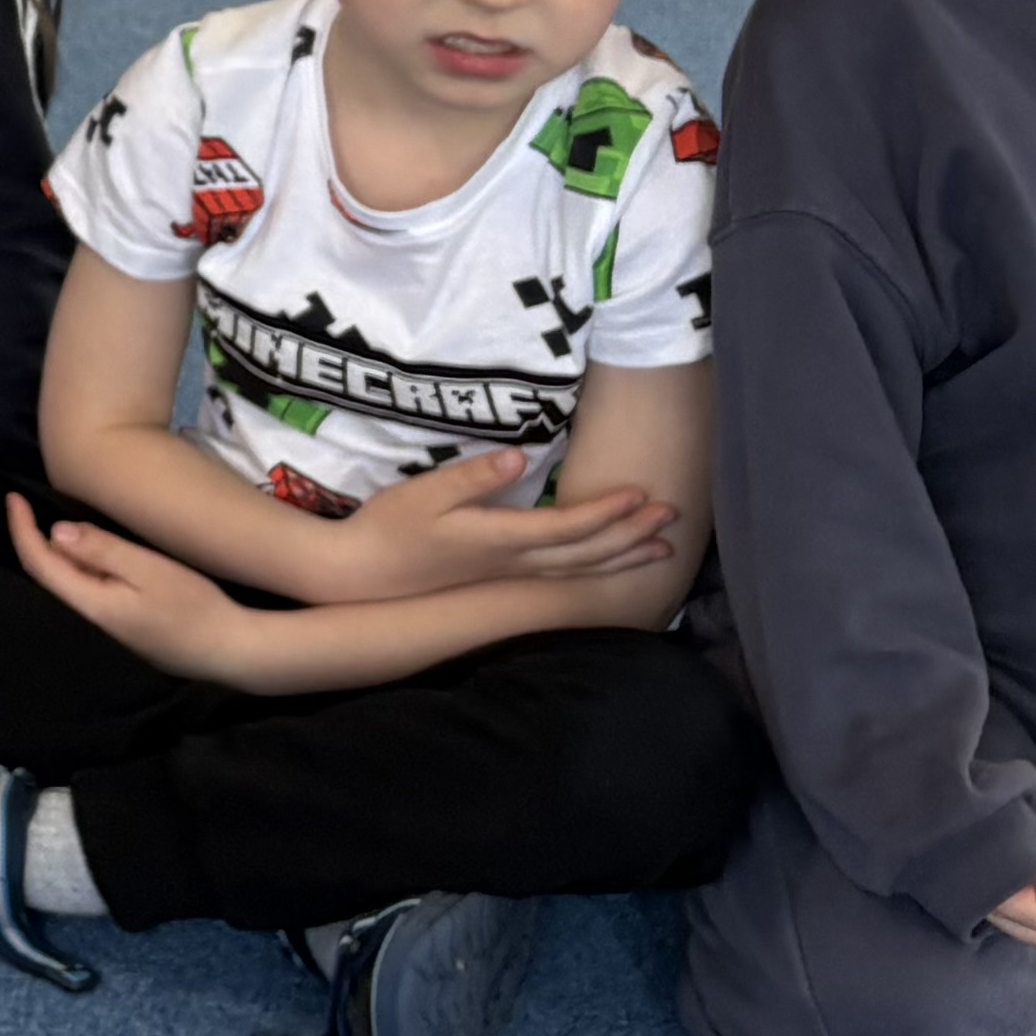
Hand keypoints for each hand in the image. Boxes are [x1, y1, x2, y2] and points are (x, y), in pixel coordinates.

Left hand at [4, 496, 271, 684]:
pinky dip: (73, 569)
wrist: (230, 652)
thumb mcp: (149, 569)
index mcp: (88, 604)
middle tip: (25, 505)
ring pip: (64, 585)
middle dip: (30, 540)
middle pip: (46, 576)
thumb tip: (55, 531)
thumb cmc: (194, 607)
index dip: (21, 529)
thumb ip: (102, 549)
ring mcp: (103, 629)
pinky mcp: (118, 630)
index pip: (39, 563)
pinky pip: (82, 592)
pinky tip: (81, 556)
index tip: (13, 498)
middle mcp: (87, 621)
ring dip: (51, 555)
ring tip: (44, 523)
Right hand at [316, 447, 683, 600]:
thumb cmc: (390, 526)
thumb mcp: (425, 492)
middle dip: (631, 535)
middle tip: (672, 516)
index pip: (566, 528)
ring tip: (661, 549)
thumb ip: (474, 476)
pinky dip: (597, 571)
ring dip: (623, 557)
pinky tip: (610, 565)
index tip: (639, 494)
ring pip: (579, 570)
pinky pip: (564, 577)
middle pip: (585, 553)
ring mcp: (509, 574)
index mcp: (499, 539)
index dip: (606, 513)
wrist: (363, 574)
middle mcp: (513, 562)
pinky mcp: (501, 578)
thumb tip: (520, 456)